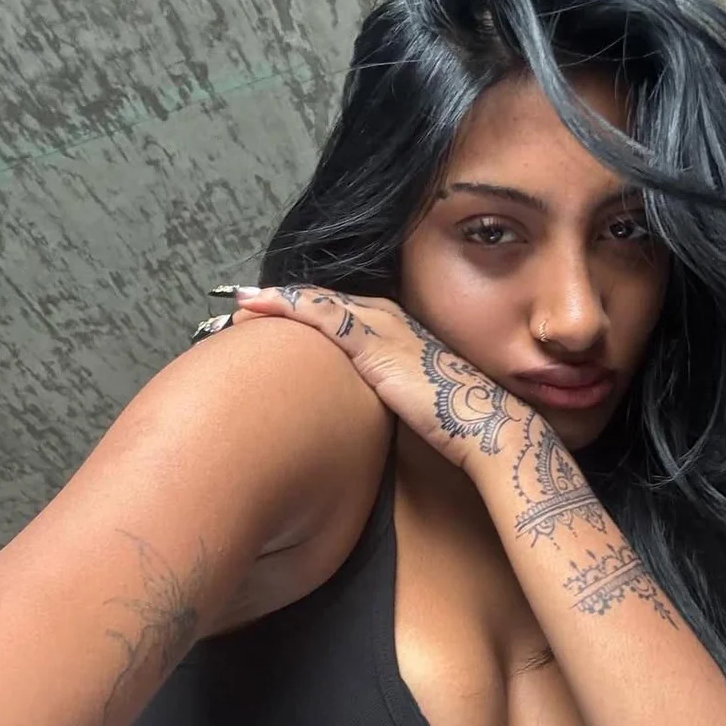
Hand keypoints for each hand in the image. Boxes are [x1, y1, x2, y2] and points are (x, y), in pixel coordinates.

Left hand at [200, 284, 535, 472]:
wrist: (483, 426)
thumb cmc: (453, 424)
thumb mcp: (410, 403)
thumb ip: (384, 397)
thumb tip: (355, 416)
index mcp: (398, 333)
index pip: (342, 314)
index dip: (306, 312)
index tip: (271, 316)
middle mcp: (389, 320)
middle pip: (326, 302)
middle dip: (285, 300)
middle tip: (243, 303)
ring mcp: (382, 328)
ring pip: (318, 302)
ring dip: (278, 299)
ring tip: (242, 302)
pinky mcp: (374, 343)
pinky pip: (321, 314)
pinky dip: (287, 305)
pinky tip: (259, 304)